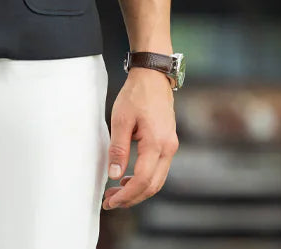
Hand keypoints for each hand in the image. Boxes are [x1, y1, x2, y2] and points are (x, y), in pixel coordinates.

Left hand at [102, 68, 178, 210]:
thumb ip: (118, 148)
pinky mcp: (168, 144)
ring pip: (157, 180)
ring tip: (115, 193)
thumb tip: (114, 175)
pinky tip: (128, 178)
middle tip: (110, 202)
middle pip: (153, 186)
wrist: (153, 78)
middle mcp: (168, 149)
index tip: (110, 201)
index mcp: (157, 144)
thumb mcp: (121, 120)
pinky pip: (158, 170)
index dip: (127, 195)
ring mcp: (170, 147)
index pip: (143, 180)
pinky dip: (144, 179)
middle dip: (132, 198)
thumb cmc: (136, 95)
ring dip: (137, 190)